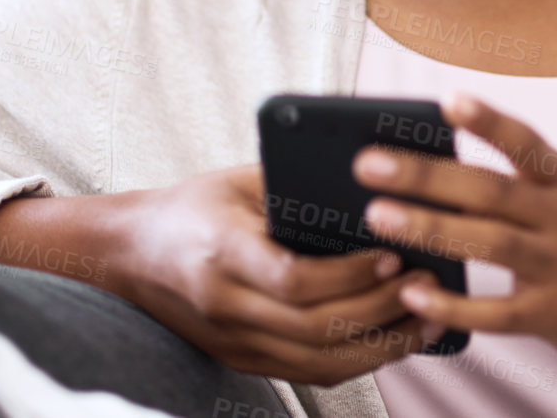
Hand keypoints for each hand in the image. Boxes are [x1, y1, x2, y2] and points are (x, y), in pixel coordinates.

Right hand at [0, 164, 444, 386]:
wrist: (127, 255)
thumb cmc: (193, 206)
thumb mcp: (238, 181)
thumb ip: (294, 189)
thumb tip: (373, 194)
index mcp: (220, 252)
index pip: (292, 279)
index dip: (350, 275)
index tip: (394, 255)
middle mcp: (224, 307)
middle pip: (314, 327)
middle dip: (381, 311)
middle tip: (428, 285)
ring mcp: (231, 343)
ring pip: (318, 362)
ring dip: (381, 346)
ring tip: (428, 318)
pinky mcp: (240, 361)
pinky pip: (308, 374)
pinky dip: (357, 361)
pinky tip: (394, 340)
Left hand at [353, 92, 556, 416]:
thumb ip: (519, 183)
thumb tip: (432, 163)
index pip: (527, 143)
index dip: (488, 121)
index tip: (448, 100)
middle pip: (490, 190)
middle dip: (427, 175)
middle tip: (369, 164)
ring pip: (489, 243)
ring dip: (430, 228)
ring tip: (377, 216)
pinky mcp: (552, 316)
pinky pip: (496, 312)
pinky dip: (453, 304)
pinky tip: (414, 293)